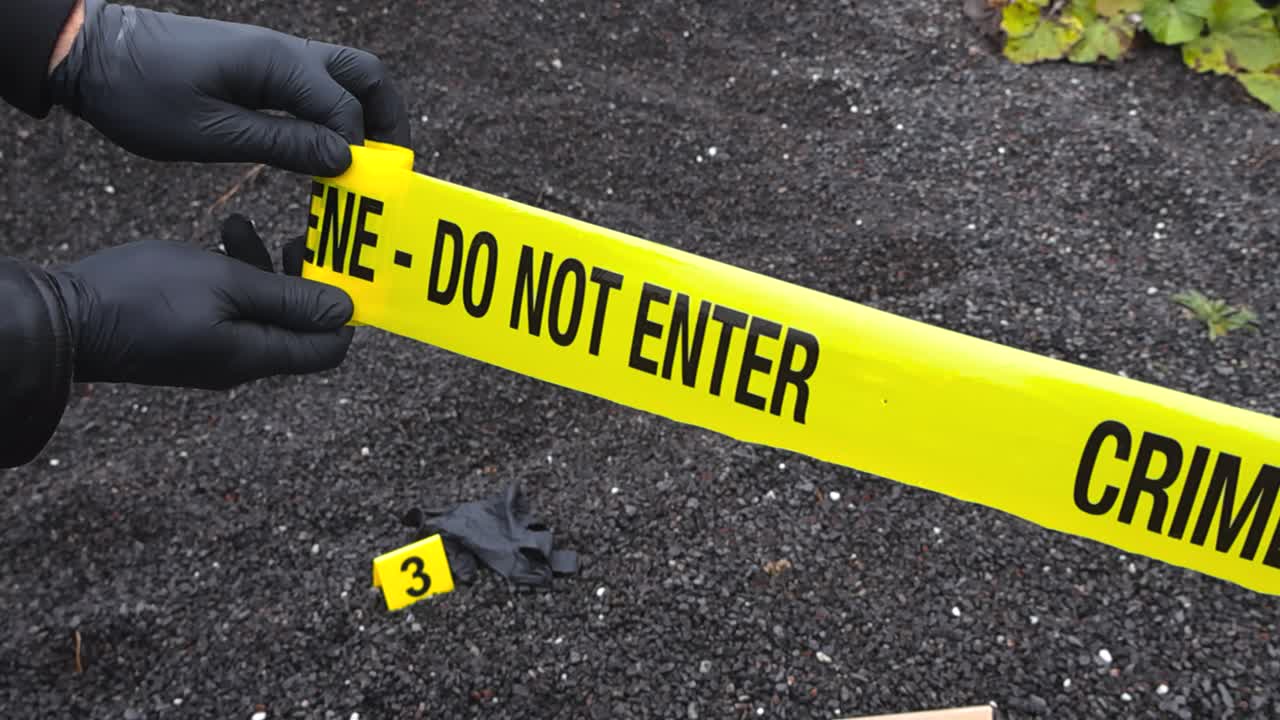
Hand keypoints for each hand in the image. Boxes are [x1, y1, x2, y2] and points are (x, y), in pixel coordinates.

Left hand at [49, 0, 409, 175]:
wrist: (91, 54)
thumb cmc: (140, 94)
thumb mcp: (209, 133)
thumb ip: (282, 144)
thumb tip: (344, 159)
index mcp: (275, 63)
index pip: (346, 109)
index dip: (360, 154)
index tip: (361, 195)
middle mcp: (284, 51)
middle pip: (366, 75)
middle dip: (388, 121)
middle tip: (389, 169)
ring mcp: (274, 56)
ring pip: (346, 76)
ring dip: (365, 117)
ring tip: (365, 165)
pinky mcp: (259, 66)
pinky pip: (317, 85)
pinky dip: (335, 115)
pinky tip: (325, 151)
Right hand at [49, 219, 354, 389]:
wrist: (64, 317)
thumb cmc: (144, 296)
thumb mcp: (226, 284)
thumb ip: (288, 298)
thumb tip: (345, 311)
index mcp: (257, 355)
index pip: (330, 348)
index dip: (344, 308)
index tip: (342, 263)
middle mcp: (243, 361)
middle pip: (300, 325)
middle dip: (306, 277)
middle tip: (301, 236)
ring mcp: (216, 349)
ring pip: (263, 307)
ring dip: (263, 264)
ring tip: (242, 225)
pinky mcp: (191, 334)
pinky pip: (230, 305)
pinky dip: (232, 270)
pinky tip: (220, 234)